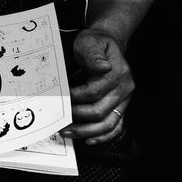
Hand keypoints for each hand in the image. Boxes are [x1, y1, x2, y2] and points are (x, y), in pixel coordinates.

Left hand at [66, 29, 133, 144]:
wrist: (106, 44)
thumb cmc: (95, 44)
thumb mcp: (89, 42)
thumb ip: (93, 54)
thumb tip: (101, 67)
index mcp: (117, 72)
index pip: (93, 92)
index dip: (74, 98)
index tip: (58, 100)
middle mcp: (124, 88)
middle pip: (99, 111)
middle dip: (76, 117)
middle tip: (58, 119)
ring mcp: (124, 100)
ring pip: (108, 124)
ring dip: (86, 131)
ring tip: (67, 132)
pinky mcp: (121, 107)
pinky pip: (115, 127)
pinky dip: (102, 137)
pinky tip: (88, 139)